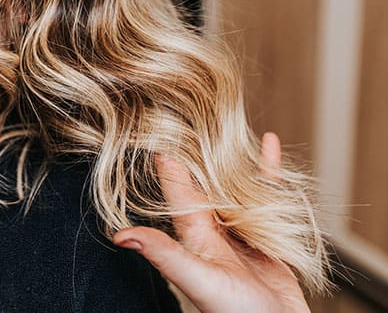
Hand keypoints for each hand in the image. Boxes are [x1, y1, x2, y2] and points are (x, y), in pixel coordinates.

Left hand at [113, 132, 308, 312]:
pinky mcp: (267, 235)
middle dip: (194, 144)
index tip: (153, 116)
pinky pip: (266, 191)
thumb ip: (165, 255)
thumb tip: (118, 236)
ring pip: (232, 181)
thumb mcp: (198, 280)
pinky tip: (269, 143)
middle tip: (187, 105)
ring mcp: (239, 229)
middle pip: (201, 175)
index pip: (175, 182)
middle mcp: (212, 226)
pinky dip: (267, 167)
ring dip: (228, 153)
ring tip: (222, 118)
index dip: (165, 152)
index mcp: (193, 231)